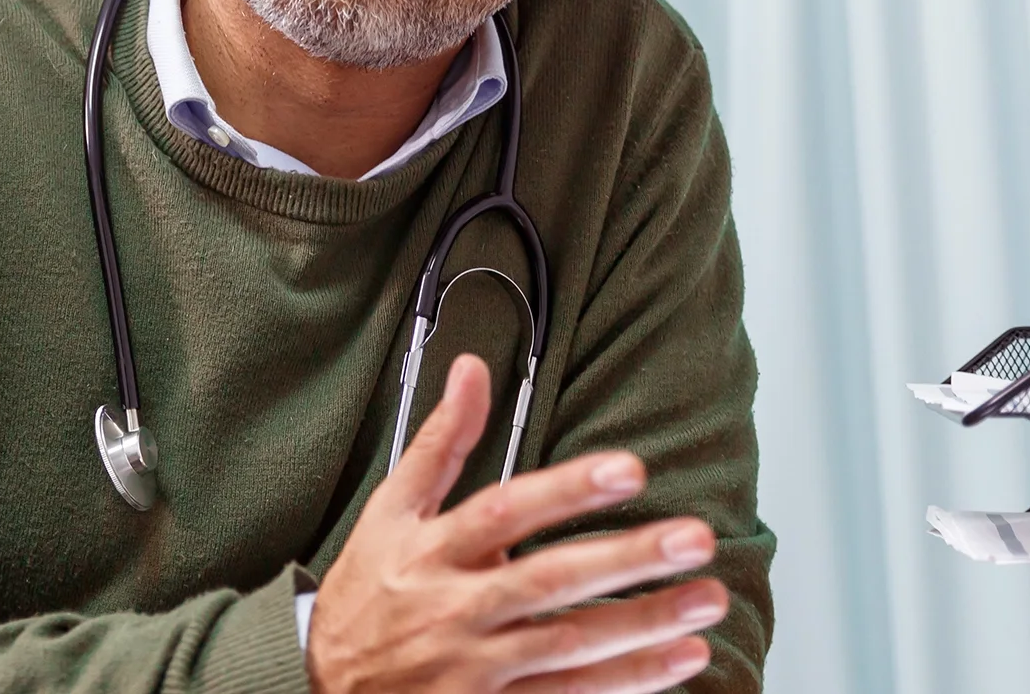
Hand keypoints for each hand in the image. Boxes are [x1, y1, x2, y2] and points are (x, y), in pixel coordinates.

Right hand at [306, 354, 726, 693]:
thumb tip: (473, 368)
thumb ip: (440, 442)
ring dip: (644, 625)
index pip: (504, 512)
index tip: (628, 469)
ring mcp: (475, 669)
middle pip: (548, 581)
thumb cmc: (367, 593)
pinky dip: (627, 682)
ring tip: (707, 599)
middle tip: (696, 538)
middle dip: (626, 560)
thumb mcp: (389, 512)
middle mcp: (455, 608)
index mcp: (431, 551)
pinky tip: (680, 661)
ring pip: (571, 647)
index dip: (566, 490)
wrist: (321, 690)